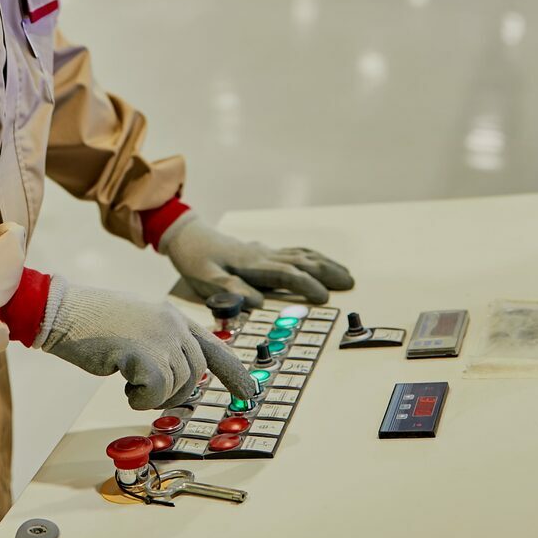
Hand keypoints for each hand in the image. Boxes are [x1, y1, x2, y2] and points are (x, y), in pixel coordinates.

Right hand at [36, 276, 257, 409]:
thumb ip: (162, 344)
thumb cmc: (94, 321)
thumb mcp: (139, 326)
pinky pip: (157, 393)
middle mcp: (174, 325)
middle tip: (149, 393)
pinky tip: (125, 386)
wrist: (65, 311)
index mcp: (174, 317)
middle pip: (196, 374)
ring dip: (153, 395)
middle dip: (178, 393)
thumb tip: (177, 378)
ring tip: (129, 382)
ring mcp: (161, 338)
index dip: (234, 372)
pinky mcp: (146, 355)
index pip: (214, 347)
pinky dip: (141, 399)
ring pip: (177, 386)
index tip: (249, 392)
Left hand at [160, 213, 353, 307]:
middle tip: (350, 283)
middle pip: (301, 262)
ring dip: (324, 264)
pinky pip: (293, 252)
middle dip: (327, 272)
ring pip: (301, 255)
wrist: (187, 235)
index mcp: (251, 264)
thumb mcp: (205, 279)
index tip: (324, 297)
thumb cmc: (195, 259)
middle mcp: (262, 255)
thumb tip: (259, 302)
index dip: (307, 285)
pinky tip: (319, 261)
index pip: (286, 274)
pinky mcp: (262, 252)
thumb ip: (231, 289)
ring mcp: (264, 252)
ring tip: (345, 274)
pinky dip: (311, 256)